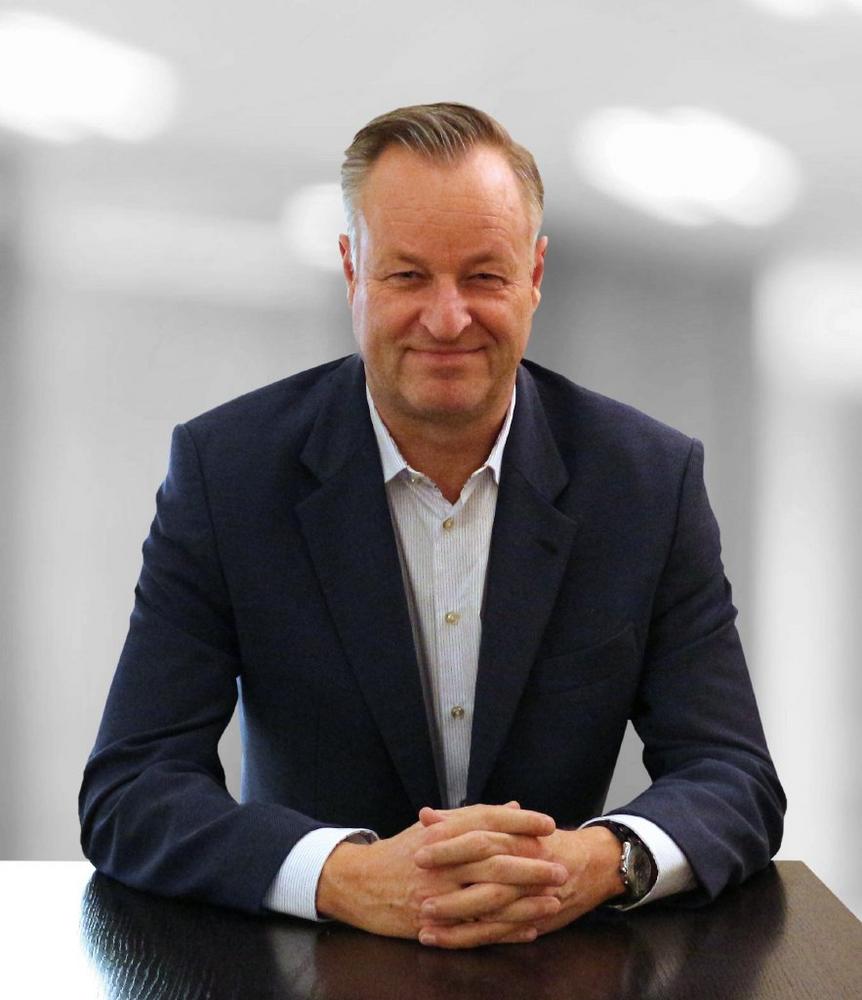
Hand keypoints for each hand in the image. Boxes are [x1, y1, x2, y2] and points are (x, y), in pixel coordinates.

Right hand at [316, 802, 567, 946]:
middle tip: (560, 867)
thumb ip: (474, 818)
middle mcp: (441, 860)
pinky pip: (476, 928)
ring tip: (553, 899)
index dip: (519, 822)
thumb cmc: (401, 853)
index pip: (486, 821)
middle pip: (493, 859)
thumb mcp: (433, 828)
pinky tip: (529, 928)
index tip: (547, 824)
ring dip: (525, 901)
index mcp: (441, 832)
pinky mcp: (435, 922)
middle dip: (531, 864)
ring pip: (489, 896)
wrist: (359, 883)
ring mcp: (437, 893)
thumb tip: (514, 807)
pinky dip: (505, 929)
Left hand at [415, 818, 624, 944]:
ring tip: (424, 924)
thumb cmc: (539, 840)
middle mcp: (522, 861)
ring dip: (456, 917)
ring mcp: (529, 892)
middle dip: (449, 884)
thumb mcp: (505, 825)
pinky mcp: (531, 917)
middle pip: (483, 870)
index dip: (448, 844)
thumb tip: (426, 815)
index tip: (418, 851)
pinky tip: (444, 940)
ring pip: (490, 906)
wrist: (590, 863)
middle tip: (417, 893)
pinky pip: (499, 931)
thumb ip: (463, 820)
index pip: (478, 834)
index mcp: (513, 834)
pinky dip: (471, 937)